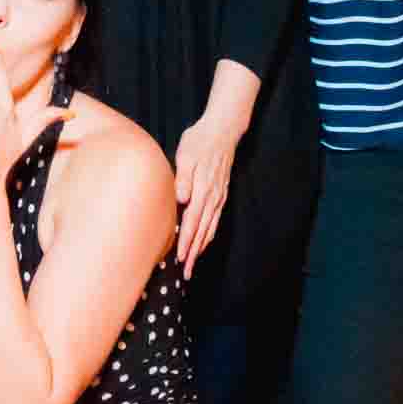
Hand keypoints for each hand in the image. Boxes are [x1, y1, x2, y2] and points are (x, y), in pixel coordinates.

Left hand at [170, 105, 247, 274]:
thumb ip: (183, 178)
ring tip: (194, 264)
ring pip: (210, 228)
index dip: (186, 242)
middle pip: (202, 231)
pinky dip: (210, 235)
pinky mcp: (221, 194)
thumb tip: (181, 199)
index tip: (180, 258)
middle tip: (186, 273)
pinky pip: (216, 220)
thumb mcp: (187, 156)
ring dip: (201, 248)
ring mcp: (218, 197)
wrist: (222, 130)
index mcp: (202, 190)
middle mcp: (212, 197)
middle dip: (193, 253)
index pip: (192, 222)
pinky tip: (204, 242)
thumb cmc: (200, 141)